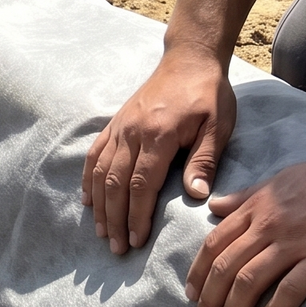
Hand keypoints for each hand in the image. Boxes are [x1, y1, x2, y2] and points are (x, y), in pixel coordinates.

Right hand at [83, 46, 235, 254]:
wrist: (188, 59)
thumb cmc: (208, 94)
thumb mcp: (217, 126)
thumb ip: (204, 160)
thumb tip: (196, 196)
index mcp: (158, 136)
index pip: (141, 185)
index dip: (136, 215)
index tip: (136, 241)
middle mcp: (132, 133)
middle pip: (115, 184)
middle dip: (115, 219)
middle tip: (117, 248)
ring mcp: (120, 128)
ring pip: (101, 172)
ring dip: (99, 205)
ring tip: (102, 232)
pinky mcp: (116, 123)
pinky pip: (95, 154)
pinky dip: (88, 179)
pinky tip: (88, 200)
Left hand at [186, 151, 305, 306]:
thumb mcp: (282, 178)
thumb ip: (246, 196)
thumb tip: (214, 206)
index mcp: (258, 206)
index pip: (215, 243)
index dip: (199, 271)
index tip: (192, 294)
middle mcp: (269, 225)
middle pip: (226, 266)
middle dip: (209, 299)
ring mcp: (295, 242)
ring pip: (249, 281)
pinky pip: (290, 290)